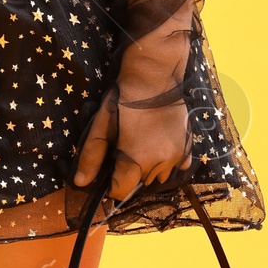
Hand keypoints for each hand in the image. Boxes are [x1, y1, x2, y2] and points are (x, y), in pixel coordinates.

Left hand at [73, 83, 190, 204]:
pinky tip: (158, 145)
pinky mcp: (187, 146)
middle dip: (129, 174)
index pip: (121, 192)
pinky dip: (167, 162)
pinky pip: (177, 166)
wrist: (154, 75)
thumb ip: (92, 156)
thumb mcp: (101, 125)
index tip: (108, 170)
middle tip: (123, 149)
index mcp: (136, 159)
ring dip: (148, 168)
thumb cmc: (124, 99)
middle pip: (139, 184)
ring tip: (141, 145)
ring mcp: (176, 156)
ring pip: (158, 176)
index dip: (111, 185)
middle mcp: (159, 163)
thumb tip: (80, 182)